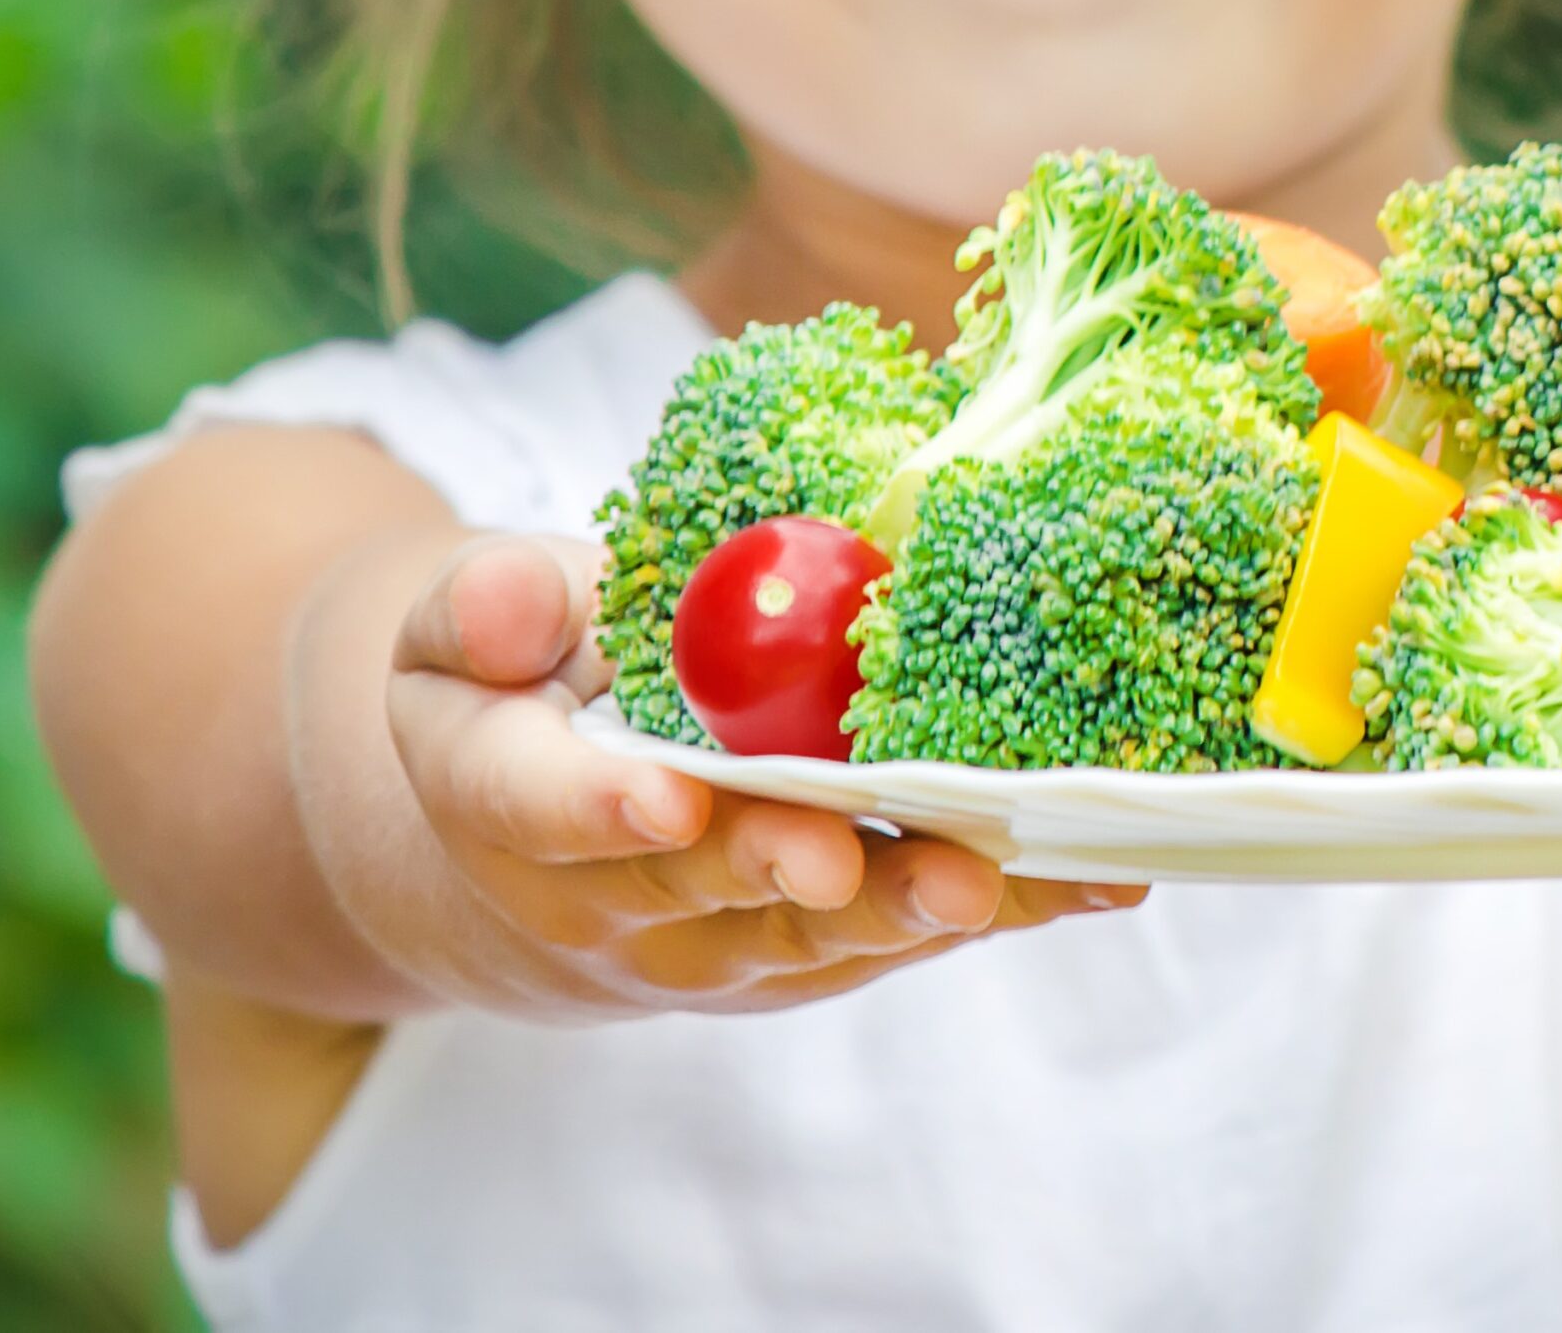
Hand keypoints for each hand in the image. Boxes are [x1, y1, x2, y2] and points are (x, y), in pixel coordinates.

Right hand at [381, 536, 1141, 1017]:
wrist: (537, 844)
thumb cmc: (522, 695)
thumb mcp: (470, 628)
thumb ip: (486, 607)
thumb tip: (508, 607)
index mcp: (506, 799)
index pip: (539, 808)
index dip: (601, 808)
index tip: (668, 796)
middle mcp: (611, 898)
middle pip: (702, 888)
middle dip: (782, 867)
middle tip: (845, 859)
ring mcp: (720, 942)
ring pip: (820, 934)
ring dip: (909, 906)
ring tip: (993, 879)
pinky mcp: (816, 953)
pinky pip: (906, 934)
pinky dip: (1003, 908)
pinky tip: (1091, 878)